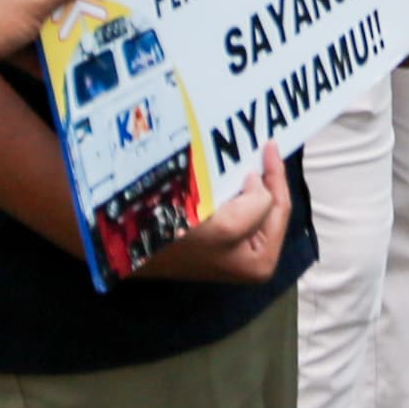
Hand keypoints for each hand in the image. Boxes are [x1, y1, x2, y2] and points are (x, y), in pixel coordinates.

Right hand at [133, 152, 286, 283]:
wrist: (130, 245)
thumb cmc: (180, 240)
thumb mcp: (229, 225)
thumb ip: (258, 203)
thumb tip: (256, 182)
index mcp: (261, 261)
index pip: (279, 208)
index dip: (275, 176)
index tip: (270, 146)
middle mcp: (250, 259)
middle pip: (267, 206)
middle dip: (264, 178)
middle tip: (263, 146)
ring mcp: (231, 249)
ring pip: (249, 204)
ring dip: (248, 180)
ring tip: (250, 153)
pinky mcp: (212, 238)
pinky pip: (231, 206)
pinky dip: (231, 187)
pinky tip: (226, 170)